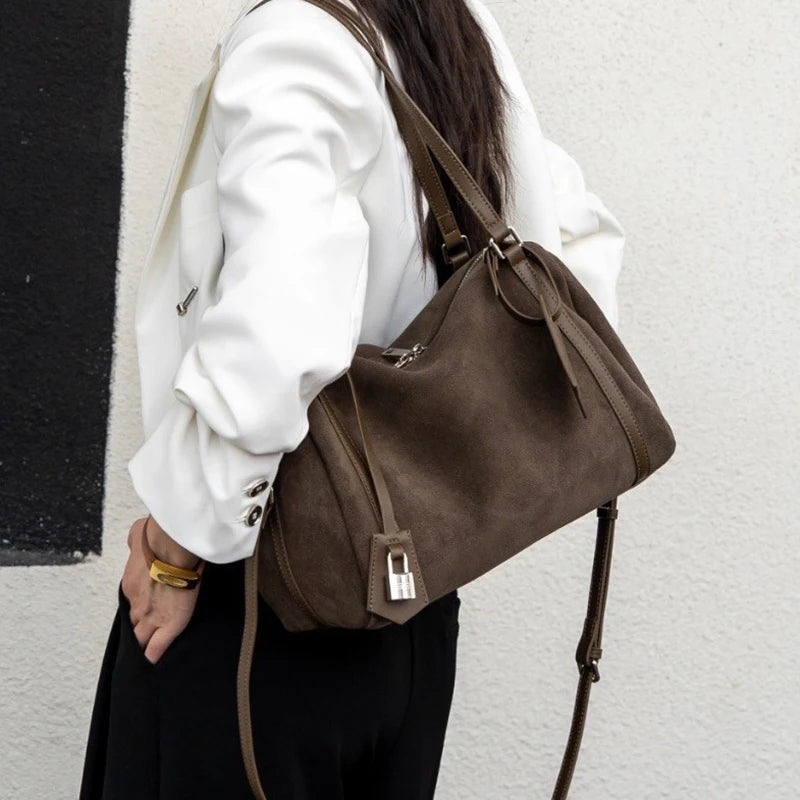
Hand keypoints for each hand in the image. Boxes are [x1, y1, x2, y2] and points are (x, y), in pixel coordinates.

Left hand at [121, 516, 205, 664]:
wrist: (170, 547)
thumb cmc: (157, 537)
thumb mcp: (138, 535)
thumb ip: (136, 540)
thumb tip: (135, 537)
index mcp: (131, 586)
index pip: (132, 605)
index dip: (136, 610)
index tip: (141, 612)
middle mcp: (136, 604)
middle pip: (132, 626)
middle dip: (135, 633)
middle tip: (138, 641)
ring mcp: (150, 617)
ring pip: (141, 639)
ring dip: (142, 645)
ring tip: (143, 658)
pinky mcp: (168, 625)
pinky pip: (157, 648)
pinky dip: (154, 656)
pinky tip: (153, 664)